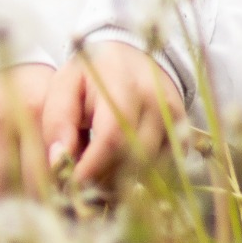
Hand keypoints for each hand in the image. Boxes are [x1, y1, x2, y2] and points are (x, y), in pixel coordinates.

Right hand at [0, 63, 53, 198]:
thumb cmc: (26, 89)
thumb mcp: (52, 104)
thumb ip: (64, 142)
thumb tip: (70, 189)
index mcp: (43, 107)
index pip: (52, 169)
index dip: (54, 192)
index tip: (55, 202)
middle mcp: (11, 110)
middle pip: (24, 181)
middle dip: (30, 202)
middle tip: (33, 206)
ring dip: (4, 195)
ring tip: (11, 190)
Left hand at [41, 42, 183, 188]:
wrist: (130, 56)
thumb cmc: (91, 74)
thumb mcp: (64, 86)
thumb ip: (57, 122)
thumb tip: (59, 161)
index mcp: (120, 81)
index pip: (112, 136)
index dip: (92, 168)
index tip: (71, 186)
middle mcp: (154, 98)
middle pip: (134, 158)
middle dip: (104, 180)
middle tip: (83, 186)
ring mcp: (174, 116)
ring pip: (151, 168)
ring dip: (123, 183)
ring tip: (100, 177)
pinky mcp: (184, 131)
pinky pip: (167, 169)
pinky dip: (144, 178)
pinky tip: (124, 171)